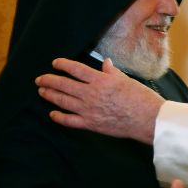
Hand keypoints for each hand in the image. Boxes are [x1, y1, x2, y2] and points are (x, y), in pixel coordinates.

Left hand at [35, 58, 162, 143]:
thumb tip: (105, 63)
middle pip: (63, 84)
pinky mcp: (91, 123)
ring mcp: (89, 109)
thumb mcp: (126, 80)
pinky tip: (53, 114)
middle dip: (49, 80)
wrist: (147, 119)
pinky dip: (59, 117)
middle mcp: (91, 93)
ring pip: (62, 101)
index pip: (75, 69)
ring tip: (42, 92)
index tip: (55, 63)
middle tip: (40, 79)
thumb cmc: (140, 98)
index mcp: (100, 80)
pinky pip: (69, 120)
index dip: (62, 65)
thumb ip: (111, 72)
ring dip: (50, 95)